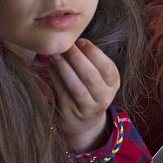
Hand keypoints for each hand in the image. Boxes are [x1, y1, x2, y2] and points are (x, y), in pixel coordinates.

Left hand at [49, 38, 119, 152]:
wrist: (84, 123)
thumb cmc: (90, 91)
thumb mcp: (99, 77)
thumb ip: (90, 60)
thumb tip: (71, 39)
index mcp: (113, 85)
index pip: (107, 68)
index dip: (94, 53)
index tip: (80, 40)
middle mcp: (104, 98)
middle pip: (91, 76)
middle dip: (76, 58)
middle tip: (65, 45)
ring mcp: (87, 108)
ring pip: (75, 86)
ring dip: (63, 68)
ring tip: (54, 54)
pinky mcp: (70, 114)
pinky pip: (61, 93)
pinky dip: (54, 77)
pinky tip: (49, 66)